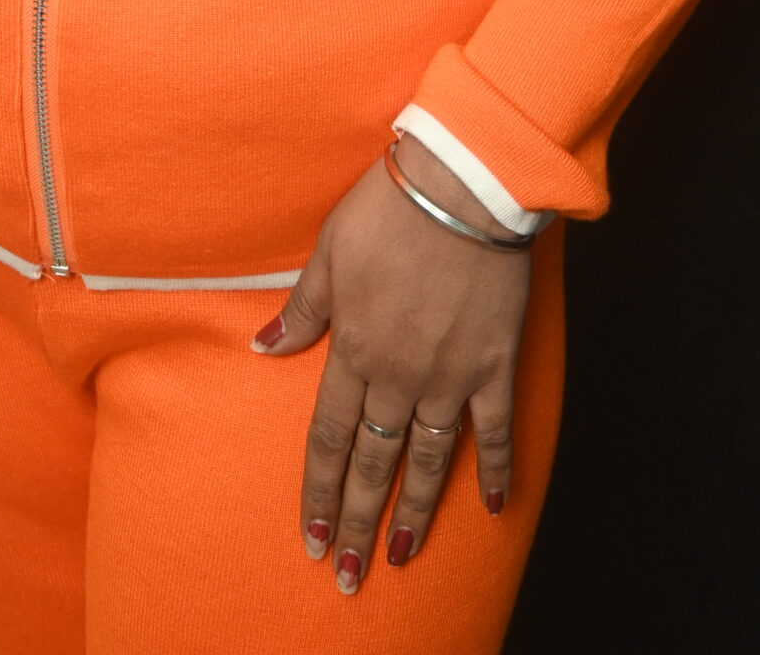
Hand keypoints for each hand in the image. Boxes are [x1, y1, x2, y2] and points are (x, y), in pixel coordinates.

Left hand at [251, 139, 533, 594]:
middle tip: (348, 574)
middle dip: (357, 520)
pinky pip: (494, 429)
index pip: (329, 437)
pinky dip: (495, 468)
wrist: (462, 185)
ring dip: (414, 513)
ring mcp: (451, 374)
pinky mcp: (496, 363)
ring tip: (399, 556)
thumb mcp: (329, 251)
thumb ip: (302, 309)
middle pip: (374, 461)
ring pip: (429, 459)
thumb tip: (263, 348)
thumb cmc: (388, 208)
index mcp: (353, 348)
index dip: (319, 491)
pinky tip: (494, 506)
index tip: (310, 538)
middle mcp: (399, 374)